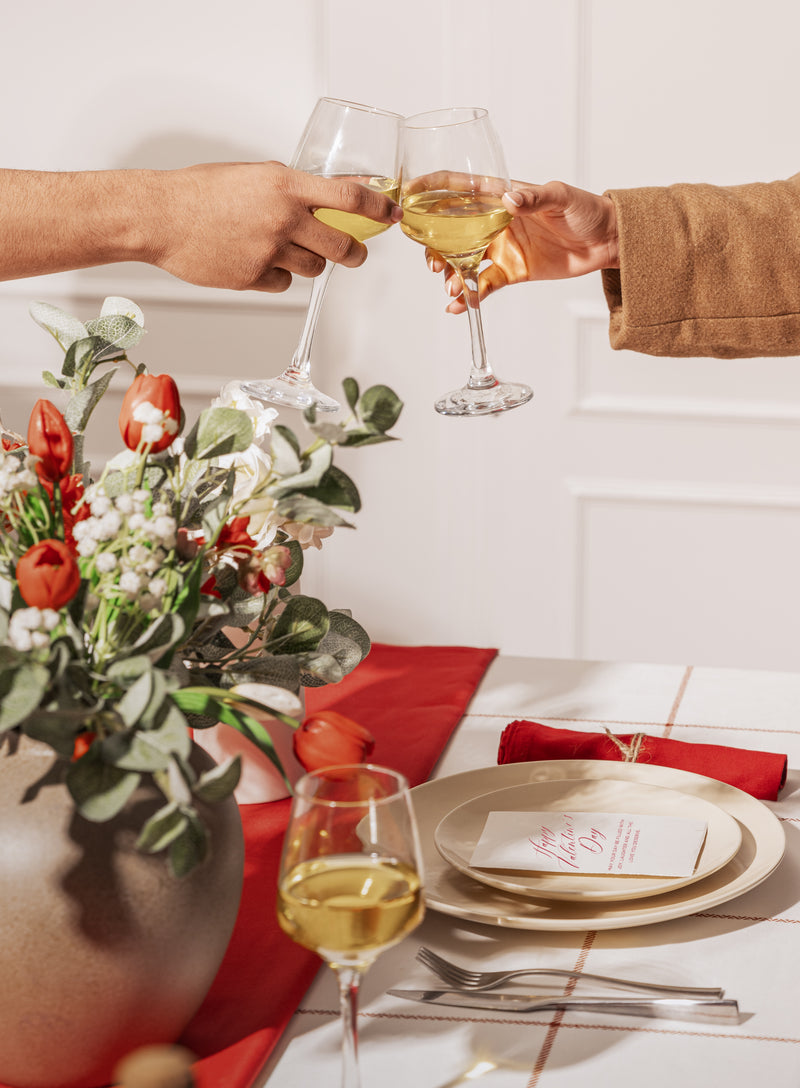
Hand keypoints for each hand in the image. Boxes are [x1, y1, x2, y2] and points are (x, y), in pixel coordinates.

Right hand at [149, 161, 402, 292]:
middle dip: (354, 253)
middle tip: (355, 254)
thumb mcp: (252, 175)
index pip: (349, 199)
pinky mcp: (253, 278)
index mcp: (285, 185)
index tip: (390, 214)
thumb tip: (323, 198)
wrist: (160, 216)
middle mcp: (283, 219)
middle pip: (342, 247)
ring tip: (285, 249)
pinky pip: (283, 284)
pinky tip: (255, 260)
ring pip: (313, 269)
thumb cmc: (200, 192)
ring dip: (309, 262)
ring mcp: (269, 251)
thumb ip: (289, 187)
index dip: (377, 209)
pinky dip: (277, 276)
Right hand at [426, 180, 618, 312]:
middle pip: (450, 231)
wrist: (609, 241)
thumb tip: (508, 199)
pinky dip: (470, 297)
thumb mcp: (560, 197)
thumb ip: (533, 198)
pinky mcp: (511, 272)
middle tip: (433, 264)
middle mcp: (493, 221)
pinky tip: (460, 307)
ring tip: (450, 288)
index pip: (457, 188)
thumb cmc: (587, 209)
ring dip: (450, 274)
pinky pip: (483, 285)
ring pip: (462, 261)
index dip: (429, 190)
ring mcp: (500, 247)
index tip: (406, 197)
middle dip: (434, 247)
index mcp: (500, 195)